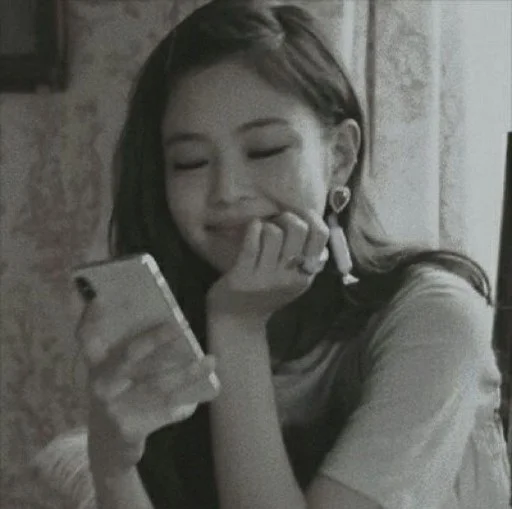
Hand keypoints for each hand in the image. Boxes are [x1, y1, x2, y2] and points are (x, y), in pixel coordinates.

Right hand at [75, 301, 219, 477]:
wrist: (107, 447)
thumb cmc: (119, 396)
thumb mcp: (116, 375)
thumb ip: (132, 353)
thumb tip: (173, 328)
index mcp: (96, 365)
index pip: (86, 337)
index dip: (90, 318)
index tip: (101, 299)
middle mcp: (100, 384)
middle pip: (129, 355)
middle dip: (154, 339)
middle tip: (178, 327)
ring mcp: (113, 407)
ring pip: (158, 384)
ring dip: (188, 372)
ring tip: (211, 360)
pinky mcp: (129, 428)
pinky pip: (166, 410)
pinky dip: (187, 402)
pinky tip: (205, 393)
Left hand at [206, 210, 328, 323]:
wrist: (237, 321)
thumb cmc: (266, 294)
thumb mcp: (294, 281)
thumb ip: (308, 259)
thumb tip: (318, 226)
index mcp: (306, 275)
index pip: (321, 235)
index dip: (312, 216)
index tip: (300, 213)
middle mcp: (290, 277)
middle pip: (298, 228)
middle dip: (286, 217)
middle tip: (276, 223)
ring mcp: (267, 277)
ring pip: (273, 232)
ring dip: (265, 225)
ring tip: (261, 232)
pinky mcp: (244, 277)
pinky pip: (251, 243)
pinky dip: (252, 228)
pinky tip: (251, 229)